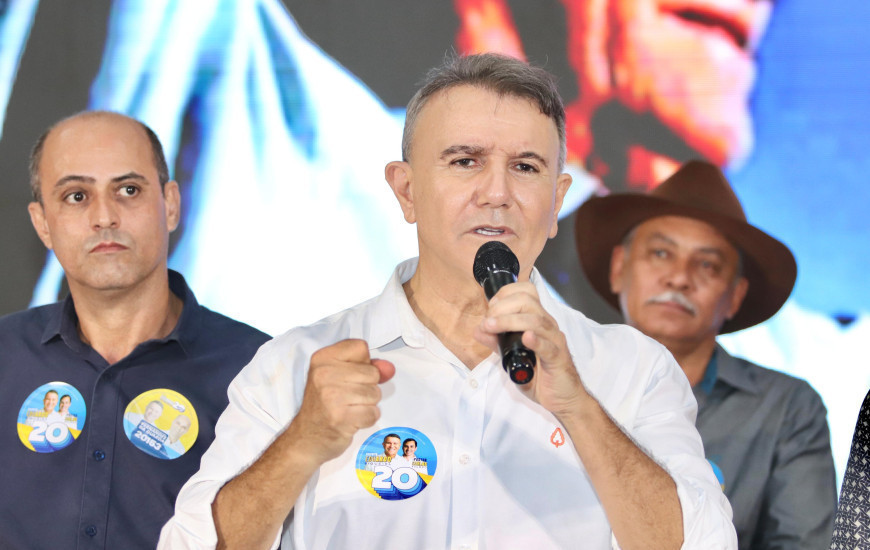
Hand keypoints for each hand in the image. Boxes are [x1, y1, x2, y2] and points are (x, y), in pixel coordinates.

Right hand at [291, 339, 394, 466]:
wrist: (306, 438)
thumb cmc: (325, 405)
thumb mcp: (340, 377)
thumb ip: (368, 368)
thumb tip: (389, 369)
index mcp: (322, 358)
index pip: (360, 347)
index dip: (362, 363)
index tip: (347, 376)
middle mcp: (324, 374)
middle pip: (372, 372)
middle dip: (367, 387)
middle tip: (347, 397)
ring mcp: (331, 396)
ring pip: (375, 393)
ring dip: (367, 404)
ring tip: (349, 408)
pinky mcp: (340, 417)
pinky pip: (373, 413)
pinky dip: (367, 419)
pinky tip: (351, 420)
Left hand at [473, 282, 588, 418]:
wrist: (563, 399)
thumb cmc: (541, 375)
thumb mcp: (512, 356)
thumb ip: (496, 342)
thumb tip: (478, 330)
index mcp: (538, 320)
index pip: (526, 292)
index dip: (505, 294)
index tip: (490, 308)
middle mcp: (548, 325)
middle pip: (528, 301)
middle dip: (502, 307)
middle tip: (488, 321)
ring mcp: (555, 341)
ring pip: (536, 320)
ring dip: (510, 321)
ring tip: (491, 327)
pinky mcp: (559, 358)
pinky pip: (548, 346)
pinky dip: (536, 340)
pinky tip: (525, 338)